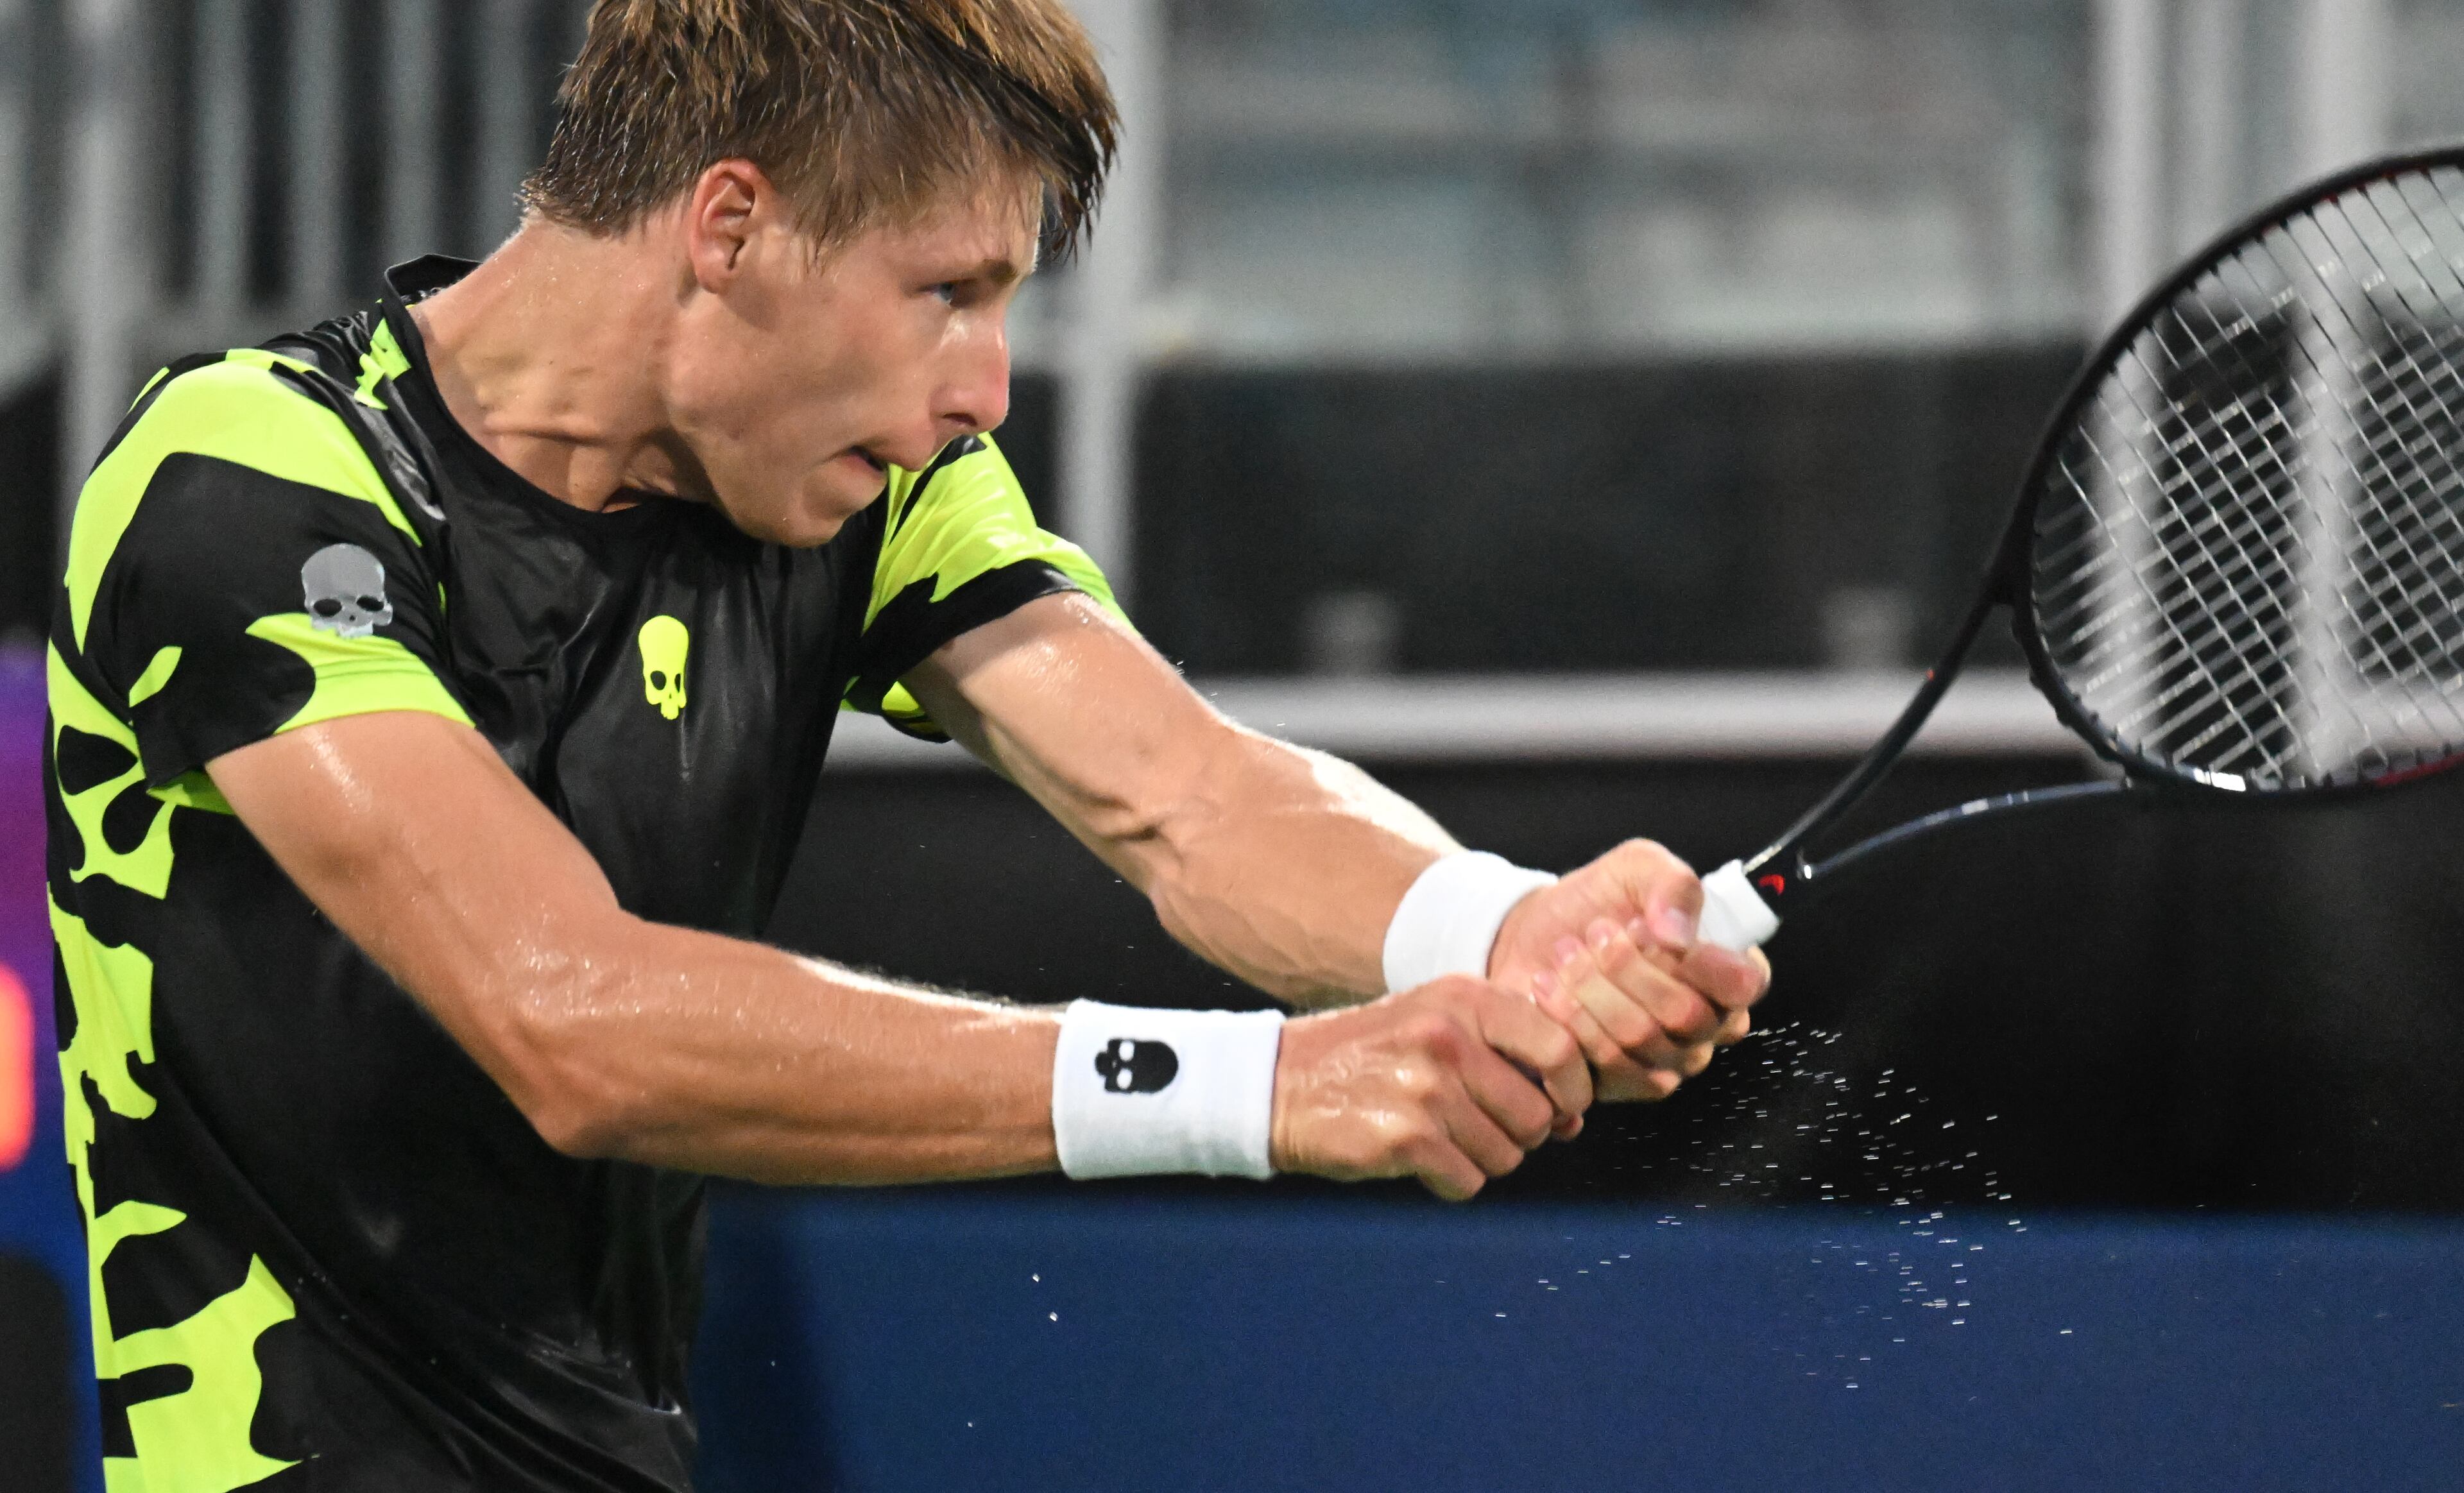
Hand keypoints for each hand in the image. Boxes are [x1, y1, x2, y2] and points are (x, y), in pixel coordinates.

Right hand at [1270, 976, 1592, 1200]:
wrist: (1281, 1082)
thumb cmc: (1374, 1056)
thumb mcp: (1437, 1019)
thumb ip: (1507, 1052)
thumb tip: (1573, 1118)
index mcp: (1465, 999)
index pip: (1558, 1047)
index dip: (1573, 1090)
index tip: (1563, 1111)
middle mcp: (1448, 1037)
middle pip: (1536, 1115)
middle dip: (1520, 1136)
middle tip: (1481, 1128)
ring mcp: (1426, 1089)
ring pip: (1505, 1156)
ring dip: (1481, 1159)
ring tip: (1441, 1137)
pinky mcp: (1404, 1139)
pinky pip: (1466, 1182)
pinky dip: (1450, 1181)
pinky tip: (1418, 1157)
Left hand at [1487, 840, 1770, 1103]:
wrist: (1533, 935)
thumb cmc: (1598, 901)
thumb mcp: (1637, 867)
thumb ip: (1672, 885)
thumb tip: (1679, 933)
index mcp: (1726, 972)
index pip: (1744, 984)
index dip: (1701, 961)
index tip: (1651, 931)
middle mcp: (1706, 1025)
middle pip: (1686, 1014)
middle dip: (1628, 967)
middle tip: (1596, 933)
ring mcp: (1666, 1060)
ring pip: (1642, 1039)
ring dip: (1593, 988)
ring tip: (1566, 954)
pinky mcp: (1620, 1082)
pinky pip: (1606, 1067)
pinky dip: (1571, 1020)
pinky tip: (1550, 988)